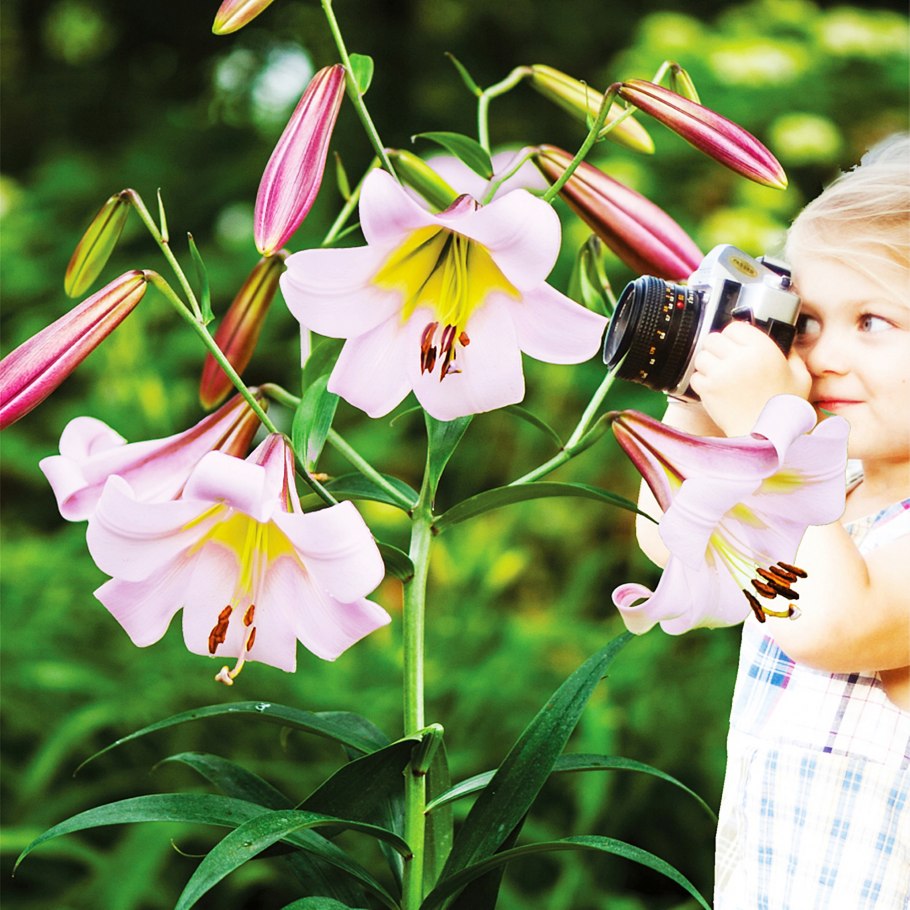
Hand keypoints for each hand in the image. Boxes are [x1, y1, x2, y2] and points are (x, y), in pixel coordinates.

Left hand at [689, 322, 810, 436]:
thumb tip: (785, 340)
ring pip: (701, 355)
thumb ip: (792, 354)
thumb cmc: (784, 409)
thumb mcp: (801, 376)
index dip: (735, 335)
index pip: (735, 327)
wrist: (766, 436)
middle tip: (725, 359)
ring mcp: (720, 374)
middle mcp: (739, 359)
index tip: (738, 344)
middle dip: (718, 347)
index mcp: (763, 350)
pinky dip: (702, 381)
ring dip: (708, 363)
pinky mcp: (707, 390)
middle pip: (713, 338)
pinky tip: (716, 387)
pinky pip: (696, 375)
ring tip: (720, 373)